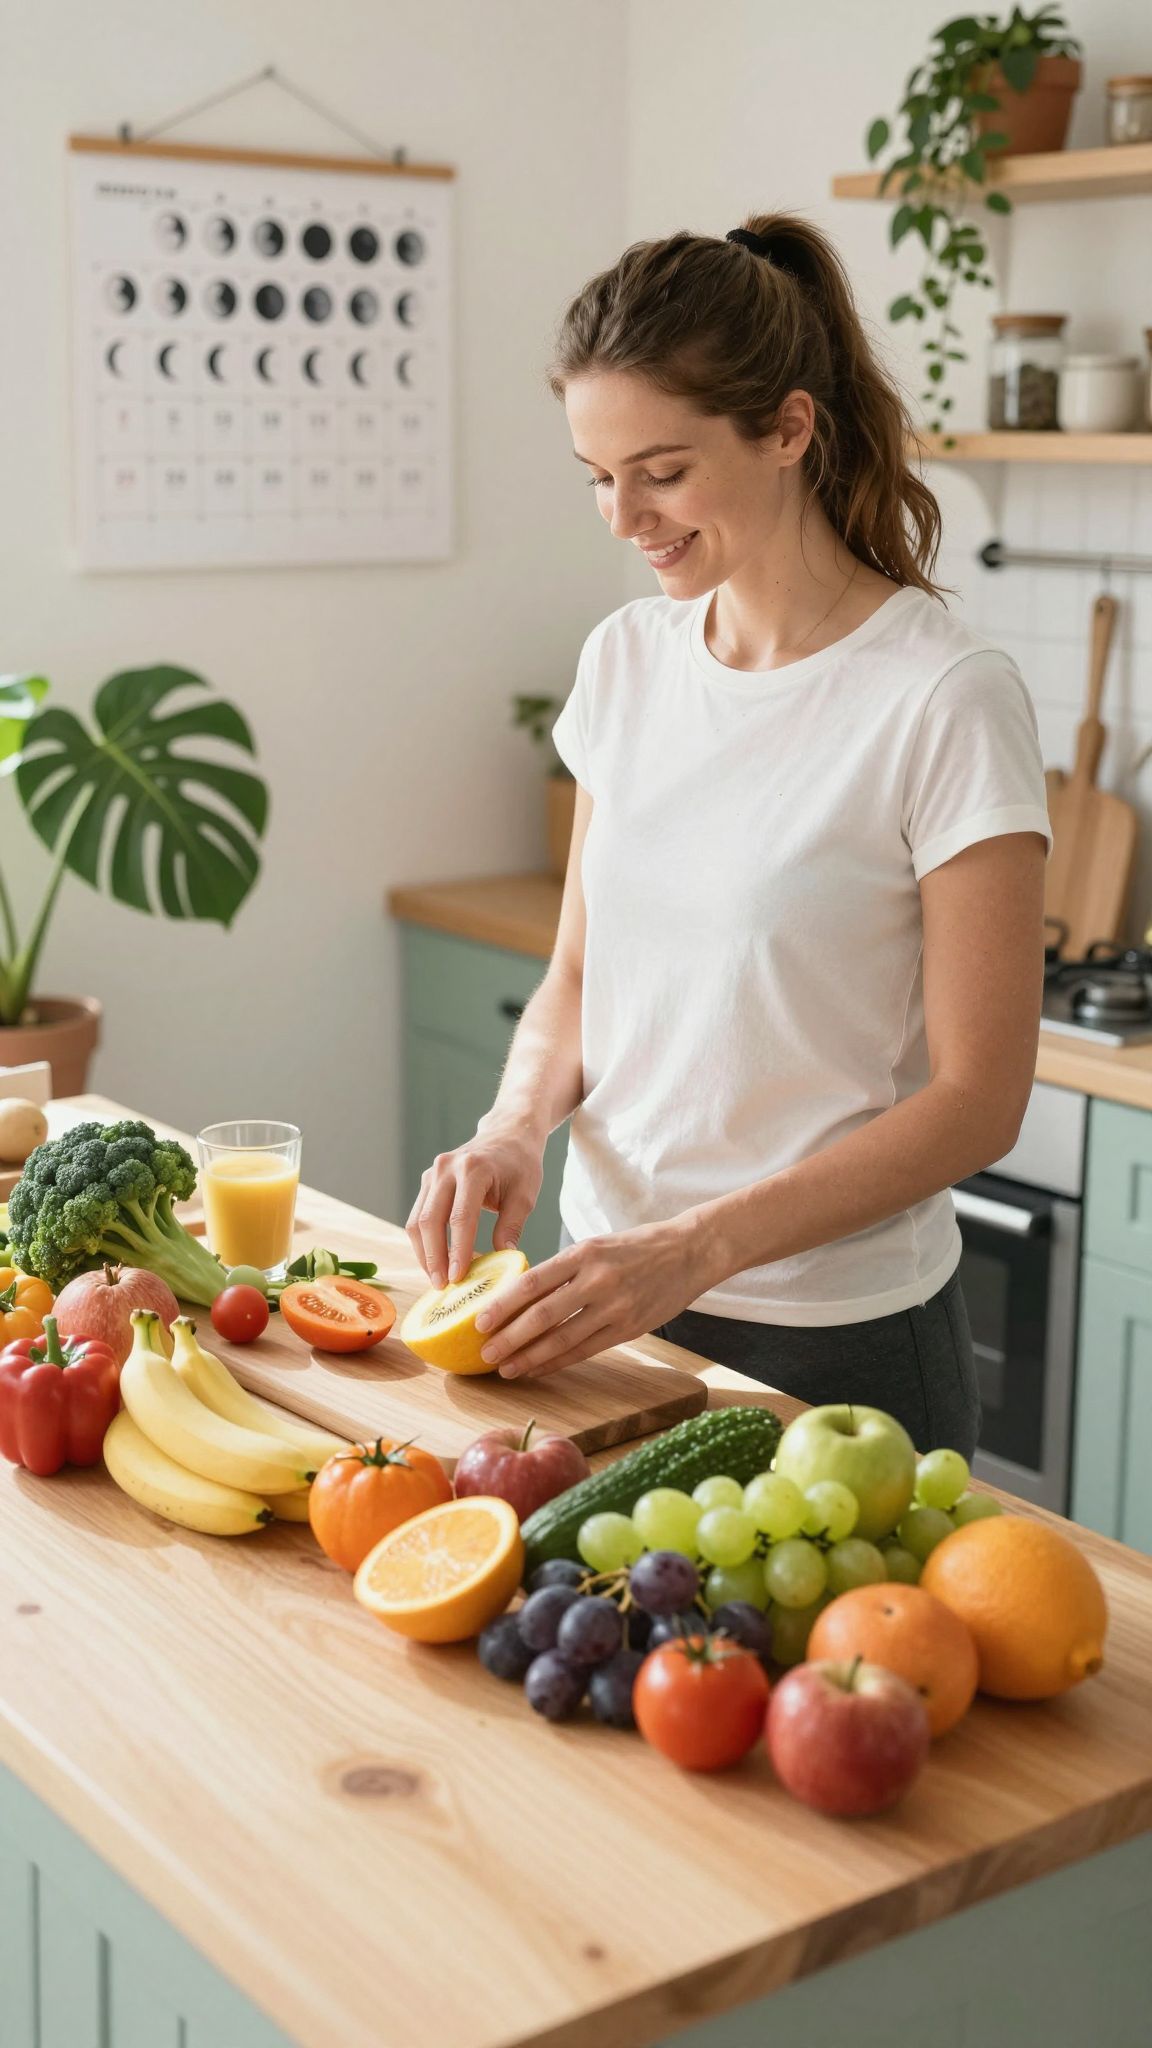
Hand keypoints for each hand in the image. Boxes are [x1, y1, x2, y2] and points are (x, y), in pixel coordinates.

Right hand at [406, 1117, 545, 1286]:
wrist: (508, 1134)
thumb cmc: (520, 1164)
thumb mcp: (525, 1195)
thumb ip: (512, 1226)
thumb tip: (503, 1259)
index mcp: (474, 1169)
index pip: (460, 1216)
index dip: (457, 1250)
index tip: (458, 1278)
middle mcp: (446, 1168)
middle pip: (430, 1220)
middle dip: (434, 1257)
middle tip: (442, 1286)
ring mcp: (432, 1173)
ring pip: (417, 1220)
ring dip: (424, 1253)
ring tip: (437, 1280)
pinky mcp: (427, 1182)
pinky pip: (418, 1216)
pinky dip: (424, 1242)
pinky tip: (436, 1262)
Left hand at [473, 1218, 714, 1378]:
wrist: (689, 1251)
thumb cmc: (637, 1247)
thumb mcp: (597, 1245)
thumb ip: (564, 1269)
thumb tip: (521, 1295)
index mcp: (583, 1253)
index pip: (532, 1281)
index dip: (503, 1305)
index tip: (479, 1321)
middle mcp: (597, 1280)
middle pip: (542, 1316)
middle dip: (508, 1338)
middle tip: (484, 1353)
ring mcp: (615, 1306)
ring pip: (562, 1339)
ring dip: (529, 1358)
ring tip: (504, 1369)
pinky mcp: (629, 1328)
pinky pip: (585, 1350)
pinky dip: (558, 1362)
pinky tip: (537, 1369)